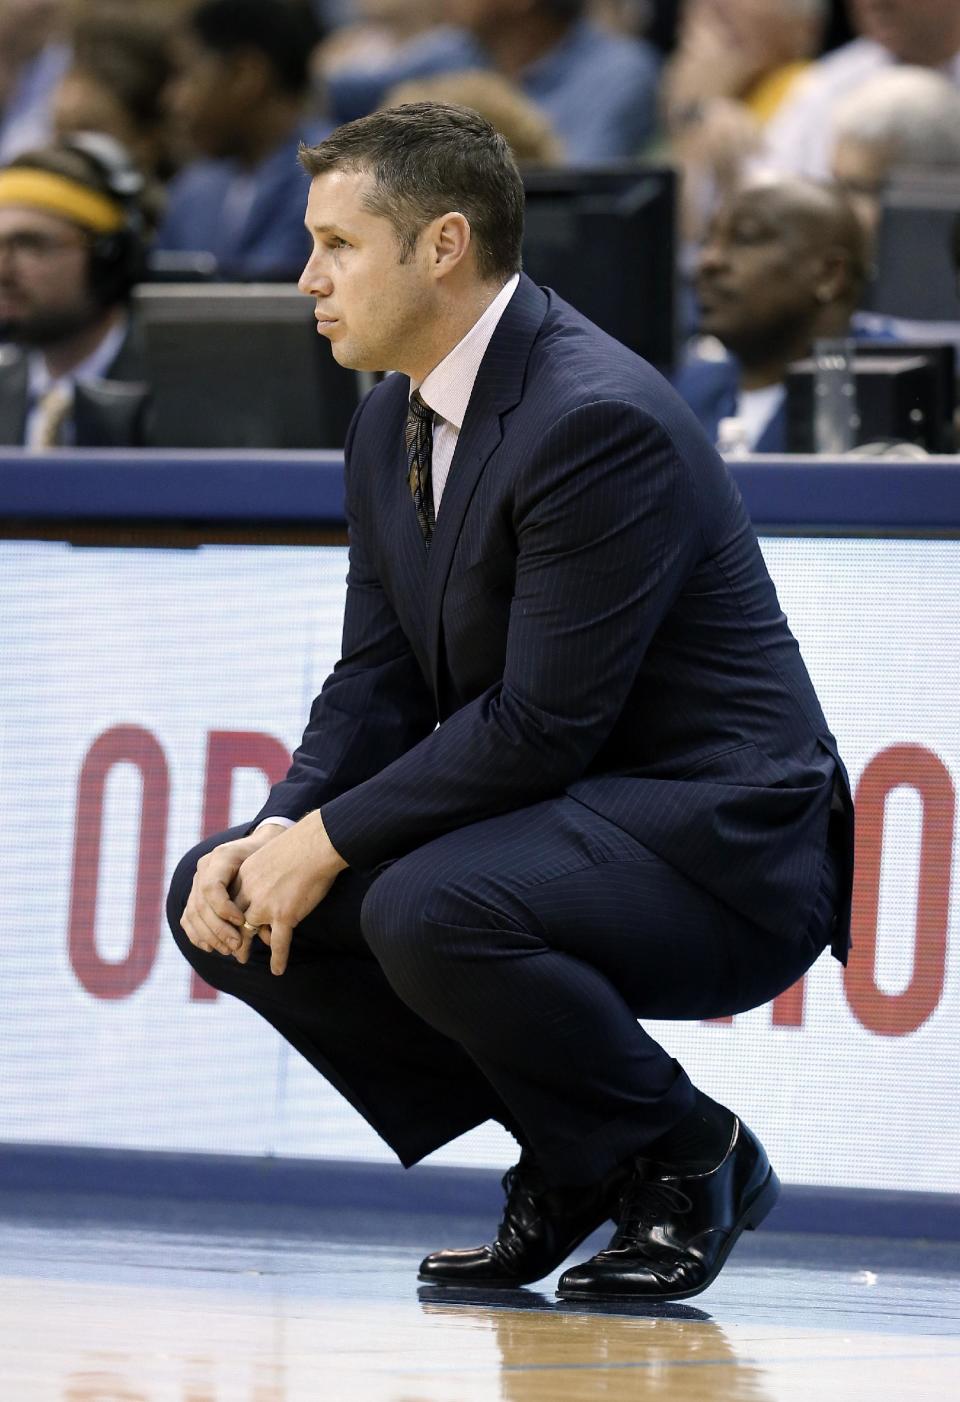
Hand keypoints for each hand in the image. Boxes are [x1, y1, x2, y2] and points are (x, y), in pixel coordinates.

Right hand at [180, 823, 286, 958]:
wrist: (259, 846)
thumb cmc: (270, 859)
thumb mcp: (271, 870)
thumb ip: (264, 898)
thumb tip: (269, 938)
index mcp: (221, 857)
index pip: (211, 887)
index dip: (223, 908)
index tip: (242, 922)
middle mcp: (204, 868)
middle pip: (200, 904)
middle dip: (218, 929)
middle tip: (237, 946)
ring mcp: (196, 881)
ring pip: (192, 914)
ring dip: (209, 936)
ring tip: (228, 950)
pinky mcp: (194, 894)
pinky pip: (188, 918)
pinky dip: (197, 935)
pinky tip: (211, 947)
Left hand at [232, 811, 347, 975]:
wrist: (316, 844)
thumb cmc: (301, 845)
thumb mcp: (271, 856)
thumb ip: (264, 873)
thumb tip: (267, 890)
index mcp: (245, 874)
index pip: (228, 900)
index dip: (226, 915)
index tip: (226, 924)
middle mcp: (250, 891)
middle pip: (232, 919)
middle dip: (228, 935)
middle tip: (228, 947)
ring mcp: (265, 904)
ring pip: (247, 933)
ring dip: (243, 948)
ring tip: (242, 959)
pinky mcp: (285, 914)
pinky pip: (279, 943)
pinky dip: (278, 958)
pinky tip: (278, 970)